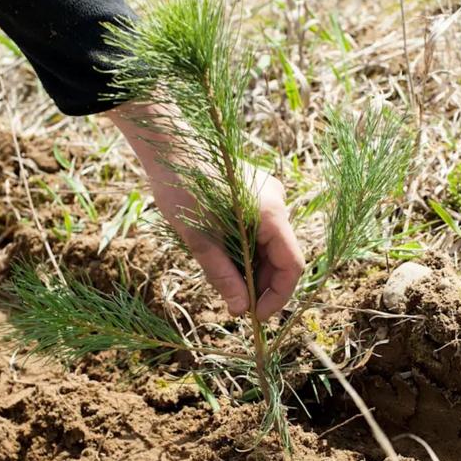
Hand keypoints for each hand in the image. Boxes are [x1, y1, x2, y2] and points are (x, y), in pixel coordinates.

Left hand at [108, 102, 304, 319]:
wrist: (168, 144)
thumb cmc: (182, 189)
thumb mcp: (201, 241)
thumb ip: (224, 276)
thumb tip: (240, 310)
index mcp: (272, 214)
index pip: (292, 266)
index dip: (278, 296)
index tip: (255, 315)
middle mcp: (278, 202)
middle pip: (282, 256)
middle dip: (261, 283)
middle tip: (235, 302)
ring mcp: (269, 194)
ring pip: (270, 243)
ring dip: (251, 266)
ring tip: (224, 278)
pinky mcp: (256, 190)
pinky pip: (260, 228)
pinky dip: (246, 248)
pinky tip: (223, 254)